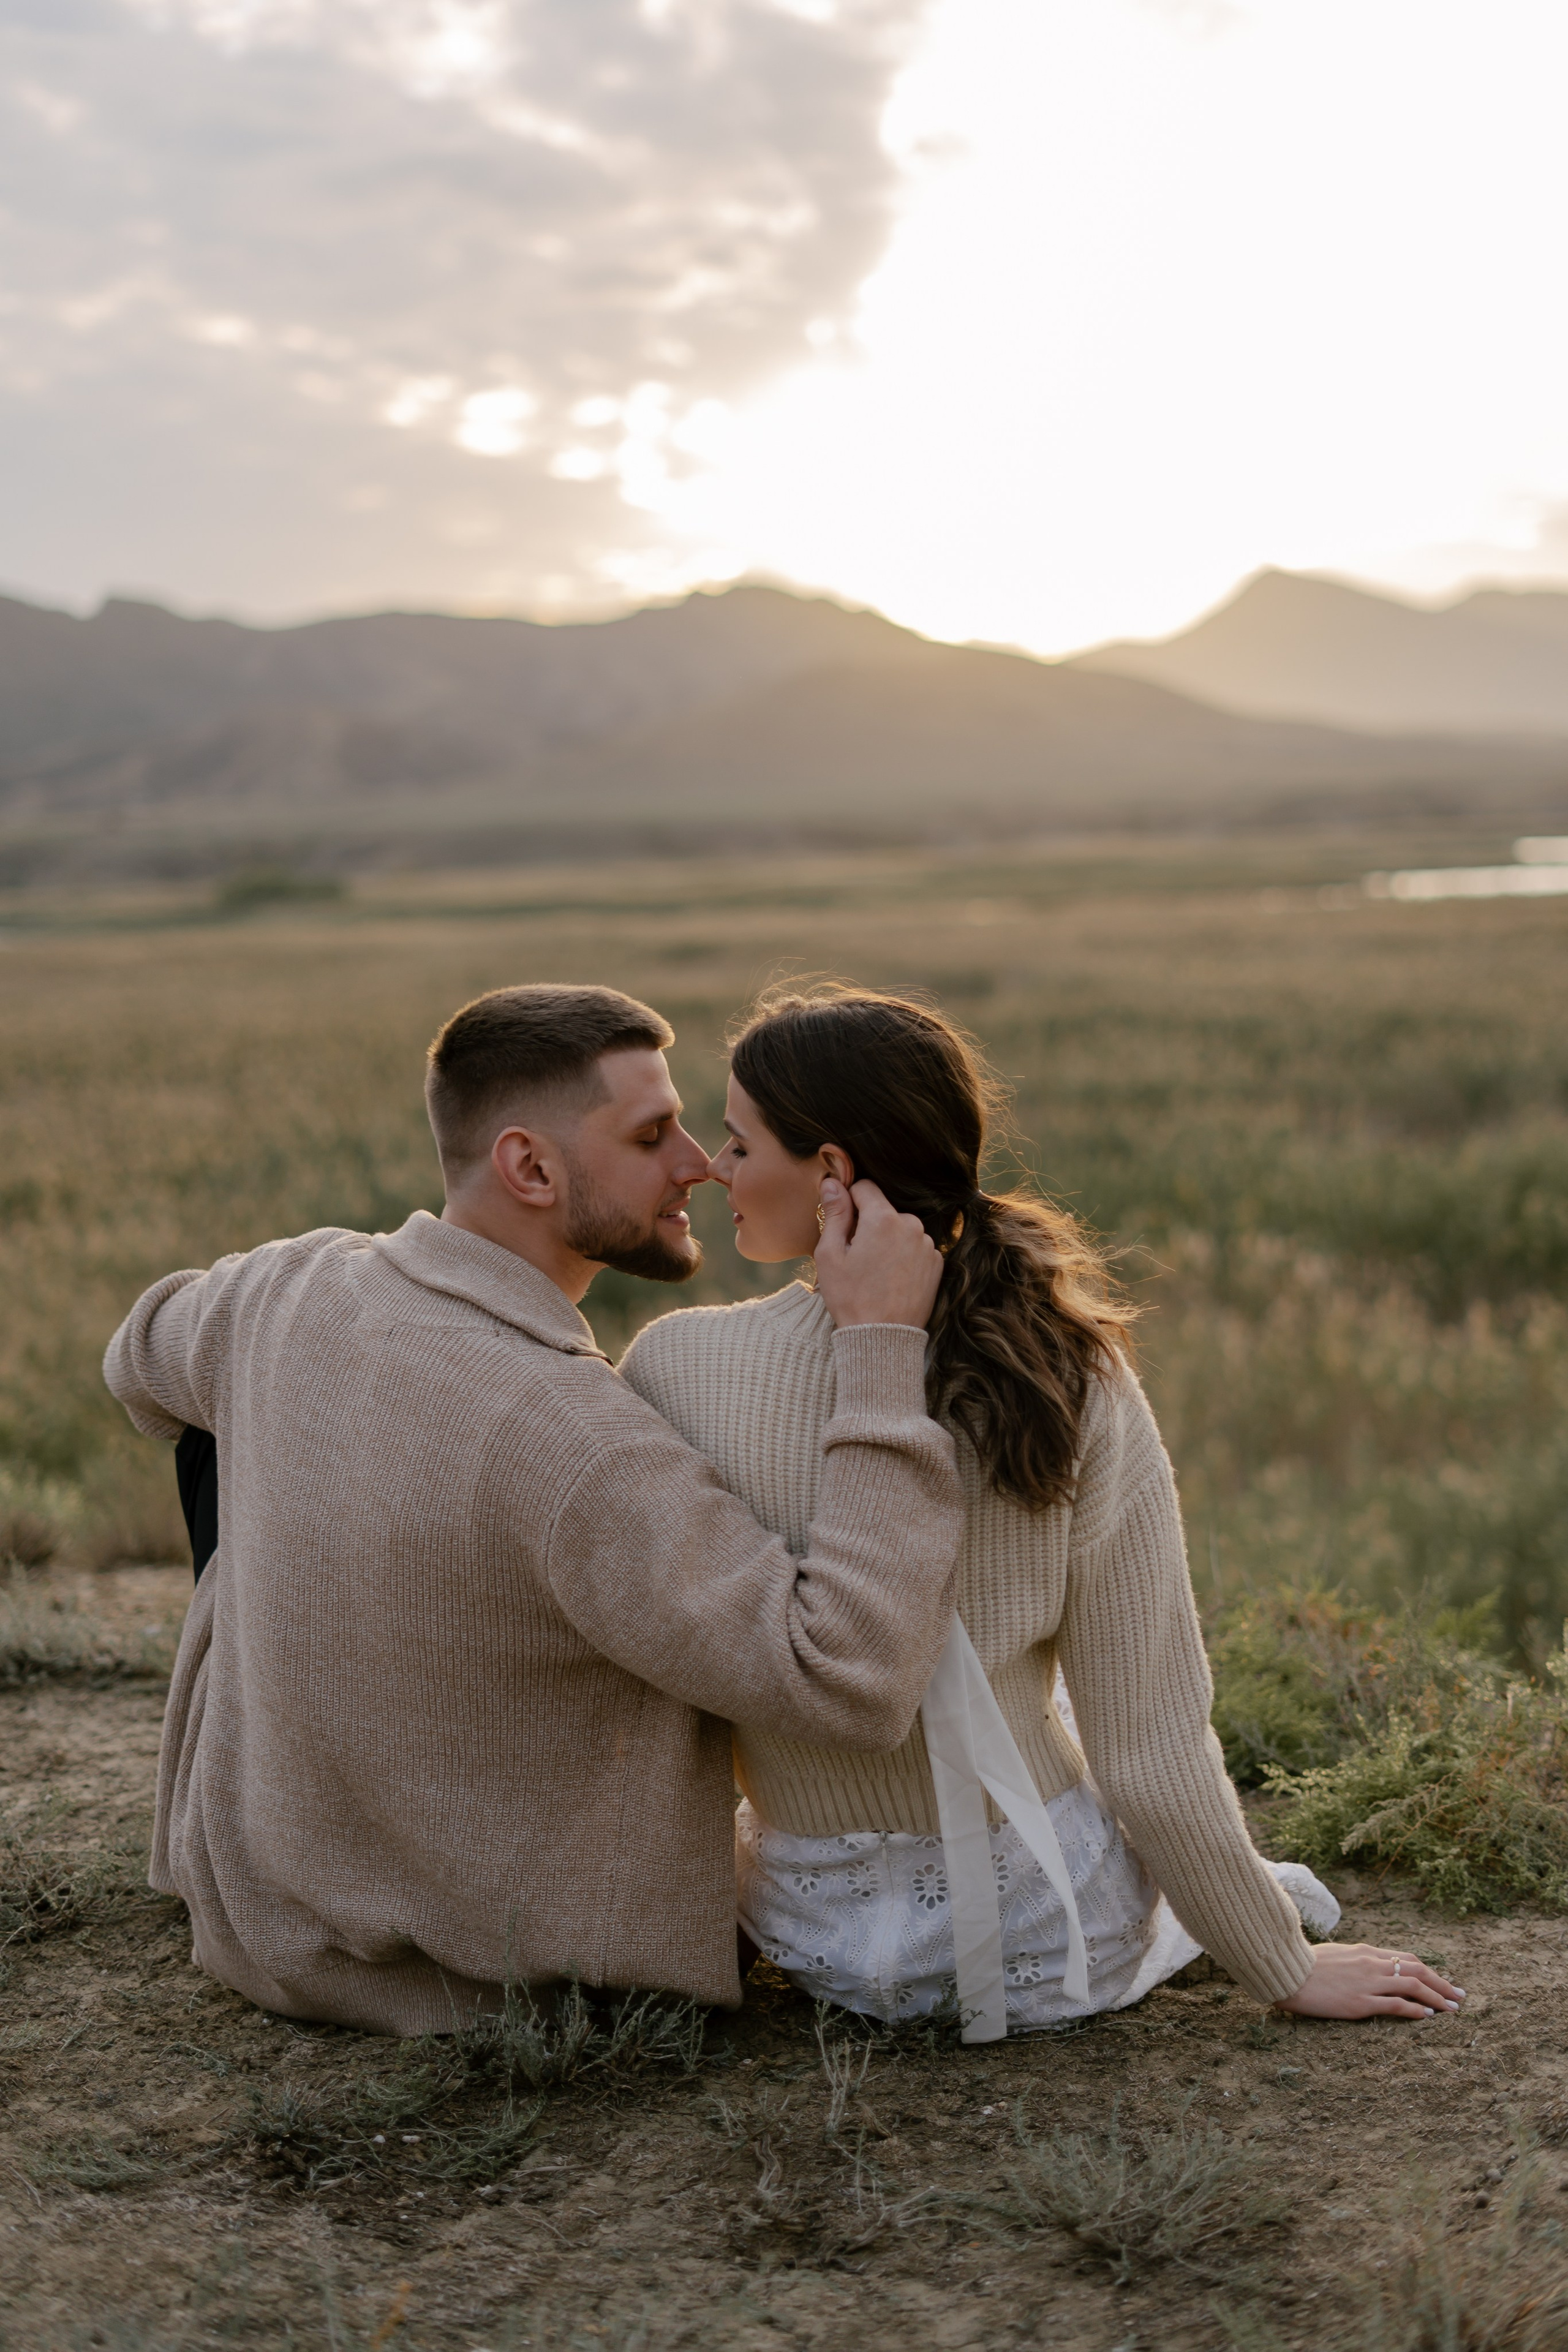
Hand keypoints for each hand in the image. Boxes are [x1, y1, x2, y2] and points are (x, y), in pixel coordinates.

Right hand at [814, 1178, 943, 1330]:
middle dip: (869, 1225)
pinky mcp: (936, 1263)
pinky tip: (892, 1278)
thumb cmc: (850, 1297)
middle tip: (857, 1256)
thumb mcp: (830, 1254)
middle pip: (884, 1210)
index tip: (843, 1222)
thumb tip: (833, 1182)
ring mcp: (927, 1245)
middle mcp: (911, 1225)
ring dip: (888, 1240)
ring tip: (875, 1271)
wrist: (882, 1337)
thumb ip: (835, 1213)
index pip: (865, 1188)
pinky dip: (903, 1256)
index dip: (849, 1201)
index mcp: (883, 1219)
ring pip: (901, 1229)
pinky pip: (915, 1247)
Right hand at [1277, 1942, 1464, 2020]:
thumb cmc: (1304, 1964)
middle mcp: (1371, 1963)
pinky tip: (1426, 2016)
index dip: (1428, 1970)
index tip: (1442, 1980)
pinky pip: (1395, 2005)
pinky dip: (1414, 2010)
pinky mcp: (1360, 2002)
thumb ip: (1355, 1960)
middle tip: (1459, 1995)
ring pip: (1412, 1986)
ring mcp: (1367, 1982)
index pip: (1406, 1958)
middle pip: (1416, 1970)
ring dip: (1436, 1997)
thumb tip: (1367, 1967)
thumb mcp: (1334, 1955)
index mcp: (1365, 1951)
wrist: (1286, 1971)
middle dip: (1442, 1983)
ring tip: (1452, 2008)